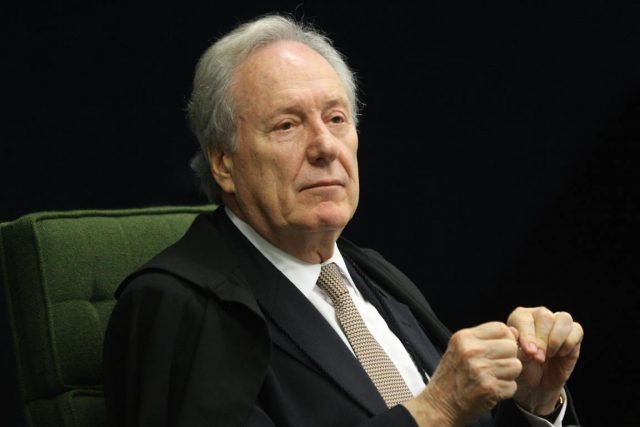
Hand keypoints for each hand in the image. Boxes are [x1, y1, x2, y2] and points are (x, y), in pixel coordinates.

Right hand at [404, 322, 521, 426]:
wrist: (439, 405)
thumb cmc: (451, 377)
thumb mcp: (460, 350)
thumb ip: (485, 339)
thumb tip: (515, 331)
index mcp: (463, 337)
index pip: (500, 328)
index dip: (505, 339)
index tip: (499, 350)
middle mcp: (471, 351)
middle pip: (511, 346)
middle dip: (508, 357)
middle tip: (495, 367)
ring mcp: (480, 369)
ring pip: (515, 366)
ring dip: (508, 375)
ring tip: (492, 378)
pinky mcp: (488, 388)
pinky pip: (512, 385)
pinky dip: (505, 391)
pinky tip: (490, 390)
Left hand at [507, 306, 582, 414]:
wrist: (537, 383)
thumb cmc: (523, 367)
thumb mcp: (516, 359)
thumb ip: (516, 345)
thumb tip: (514, 331)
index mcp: (520, 317)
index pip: (523, 317)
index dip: (527, 335)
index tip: (529, 352)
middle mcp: (538, 315)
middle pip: (544, 316)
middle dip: (541, 340)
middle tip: (538, 358)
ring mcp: (557, 322)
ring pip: (563, 319)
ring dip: (556, 339)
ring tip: (549, 355)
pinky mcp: (574, 333)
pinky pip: (576, 330)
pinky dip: (569, 343)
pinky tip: (560, 355)